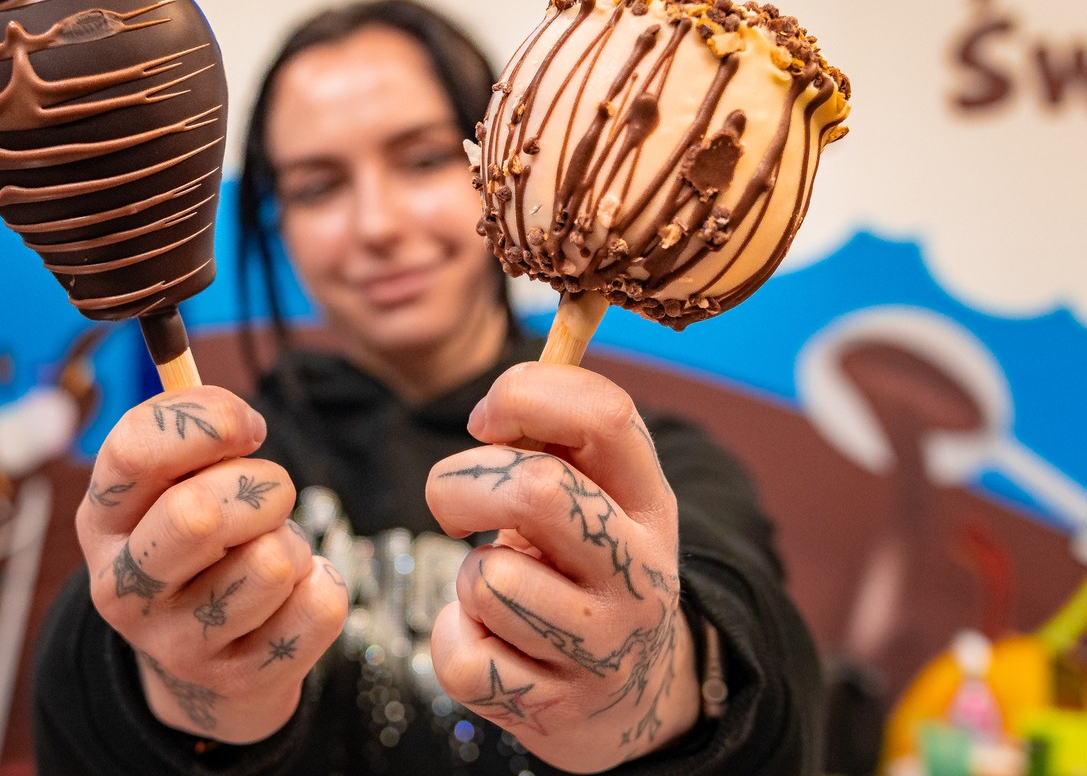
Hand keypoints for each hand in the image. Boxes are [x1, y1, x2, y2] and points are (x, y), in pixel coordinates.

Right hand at [77, 387, 348, 743]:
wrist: (205, 667)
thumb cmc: (199, 545)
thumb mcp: (172, 485)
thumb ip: (193, 432)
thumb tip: (233, 415)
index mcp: (101, 521)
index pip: (135, 448)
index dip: (206, 419)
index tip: (248, 427)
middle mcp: (122, 587)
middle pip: (200, 513)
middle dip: (262, 486)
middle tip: (271, 494)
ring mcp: (176, 644)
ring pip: (272, 561)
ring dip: (294, 541)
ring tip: (272, 553)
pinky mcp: (237, 683)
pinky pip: (318, 607)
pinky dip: (324, 584)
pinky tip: (295, 595)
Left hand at [425, 363, 698, 771]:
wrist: (625, 698)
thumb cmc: (581, 567)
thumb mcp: (596, 499)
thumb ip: (556, 442)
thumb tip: (495, 411)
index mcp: (650, 502)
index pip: (606, 415)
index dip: (525, 395)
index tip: (485, 421)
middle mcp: (640, 572)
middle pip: (535, 489)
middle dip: (461, 483)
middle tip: (453, 504)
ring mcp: (603, 646)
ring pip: (489, 579)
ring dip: (468, 576)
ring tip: (498, 587)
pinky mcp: (557, 708)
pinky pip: (462, 654)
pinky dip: (454, 639)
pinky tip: (492, 641)